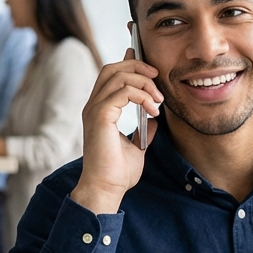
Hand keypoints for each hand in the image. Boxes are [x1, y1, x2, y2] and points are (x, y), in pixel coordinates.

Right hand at [69, 48, 161, 214]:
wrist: (107, 188)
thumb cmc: (117, 172)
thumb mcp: (136, 147)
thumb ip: (143, 130)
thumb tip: (153, 120)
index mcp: (99, 110)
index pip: (110, 76)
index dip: (129, 64)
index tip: (150, 67)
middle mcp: (93, 106)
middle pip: (112, 69)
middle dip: (137, 67)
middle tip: (157, 77)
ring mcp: (95, 110)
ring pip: (118, 76)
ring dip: (144, 83)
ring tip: (158, 99)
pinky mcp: (100, 116)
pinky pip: (123, 92)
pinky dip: (142, 96)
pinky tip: (153, 110)